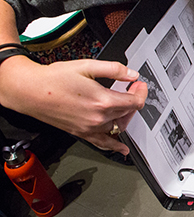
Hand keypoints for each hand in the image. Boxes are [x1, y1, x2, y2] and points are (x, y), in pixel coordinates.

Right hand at [0, 57, 145, 153]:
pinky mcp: (81, 133)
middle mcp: (98, 117)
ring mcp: (89, 128)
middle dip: (134, 99)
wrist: (30, 91)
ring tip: (126, 105)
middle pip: (128, 113)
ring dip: (126, 116)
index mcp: (102, 100)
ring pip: (118, 127)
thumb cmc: (54, 79)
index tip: (139, 84)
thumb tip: (132, 74)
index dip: (140, 91)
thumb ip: (114, 69)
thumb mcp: (88, 66)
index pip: (134, 101)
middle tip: (132, 88)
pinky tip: (122, 150)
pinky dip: (114, 147)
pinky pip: (102, 144)